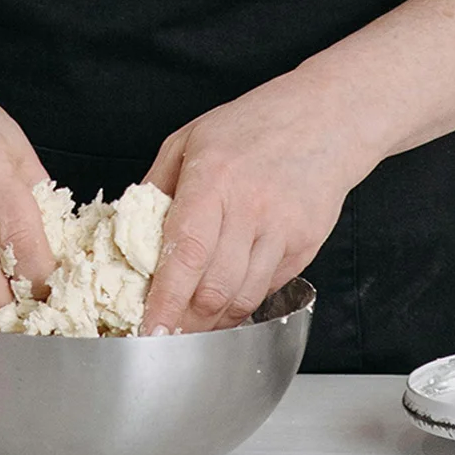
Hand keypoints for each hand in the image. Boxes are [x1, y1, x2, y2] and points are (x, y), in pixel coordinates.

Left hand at [140, 68, 386, 335]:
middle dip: (185, 322)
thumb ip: (157, 186)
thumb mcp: (189, 140)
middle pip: (213, 288)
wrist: (326, 119)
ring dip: (213, 322)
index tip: (149, 330)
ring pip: (242, 298)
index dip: (165, 300)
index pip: (185, 254)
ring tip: (190, 326)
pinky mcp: (305, 246)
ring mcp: (281, 230)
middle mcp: (249, 209)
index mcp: (213, 180)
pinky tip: (224, 304)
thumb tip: (128, 229)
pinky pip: (267, 290)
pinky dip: (241, 305)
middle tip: (163, 335)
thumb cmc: (253, 124)